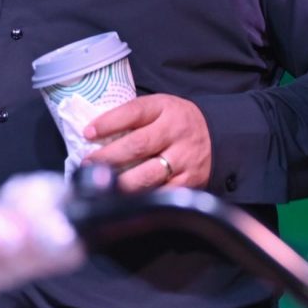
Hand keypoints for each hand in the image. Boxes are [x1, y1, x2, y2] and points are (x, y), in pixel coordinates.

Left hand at [83, 94, 213, 191]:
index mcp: (165, 108)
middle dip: (108, 157)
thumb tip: (94, 134)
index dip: (108, 122)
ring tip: (101, 183)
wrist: (220, 135)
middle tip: (87, 164)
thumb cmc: (178, 122)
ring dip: (119, 181)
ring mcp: (184, 159)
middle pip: (137, 145)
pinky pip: (160, 193)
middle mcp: (176, 132)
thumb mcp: (160, 108)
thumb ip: (134, 118)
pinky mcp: (190, 182)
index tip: (87, 133)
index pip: (134, 112)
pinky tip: (124, 198)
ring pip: (147, 174)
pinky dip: (140, 197)